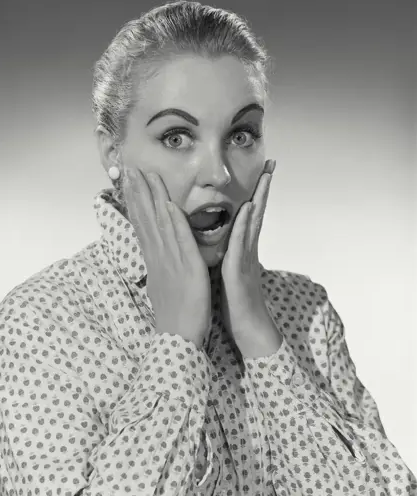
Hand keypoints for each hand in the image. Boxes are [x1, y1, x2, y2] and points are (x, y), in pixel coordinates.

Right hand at [122, 167, 210, 347]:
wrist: (178, 337)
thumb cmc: (174, 313)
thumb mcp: (162, 283)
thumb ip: (158, 264)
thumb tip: (153, 253)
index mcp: (154, 258)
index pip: (142, 223)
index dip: (136, 200)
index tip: (130, 180)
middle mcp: (157, 255)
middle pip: (145, 217)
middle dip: (137, 191)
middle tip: (130, 167)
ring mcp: (170, 260)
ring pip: (159, 223)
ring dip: (152, 197)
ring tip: (145, 175)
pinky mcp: (186, 267)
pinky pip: (180, 240)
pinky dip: (174, 221)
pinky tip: (168, 204)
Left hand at [220, 159, 282, 356]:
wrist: (249, 331)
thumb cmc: (237, 304)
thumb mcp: (230, 273)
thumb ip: (230, 254)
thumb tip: (224, 240)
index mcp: (243, 249)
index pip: (250, 215)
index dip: (256, 193)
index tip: (261, 172)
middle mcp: (248, 250)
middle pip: (258, 212)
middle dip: (264, 188)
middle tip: (271, 164)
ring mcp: (246, 259)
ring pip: (253, 223)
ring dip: (259, 198)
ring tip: (264, 177)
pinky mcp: (239, 271)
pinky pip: (242, 245)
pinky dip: (244, 226)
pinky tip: (248, 210)